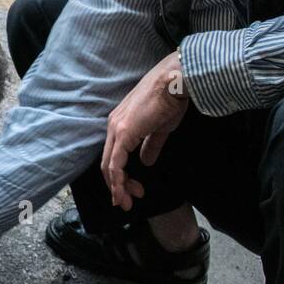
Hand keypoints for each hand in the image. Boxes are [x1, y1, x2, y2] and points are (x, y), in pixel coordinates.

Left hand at [101, 51, 189, 210]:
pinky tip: (124, 193)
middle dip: (118, 186)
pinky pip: (115, 164)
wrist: (174, 82)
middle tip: (128, 202)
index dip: (120, 176)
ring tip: (127, 202)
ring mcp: (116, 129)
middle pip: (108, 163)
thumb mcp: (160, 129)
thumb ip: (150, 145)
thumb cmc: (171, 100)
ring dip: (118, 187)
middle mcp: (113, 126)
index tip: (132, 191)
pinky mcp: (123, 133)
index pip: (114, 155)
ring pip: (110, 166)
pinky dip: (118, 181)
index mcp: (120, 123)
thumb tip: (145, 162)